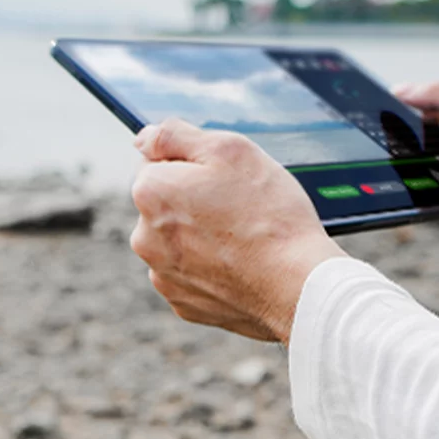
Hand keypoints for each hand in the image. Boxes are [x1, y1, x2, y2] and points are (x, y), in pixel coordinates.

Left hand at [130, 119, 343, 343]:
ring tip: (242, 239)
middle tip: (239, 208)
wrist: (296, 286)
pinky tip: (239, 266)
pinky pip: (191, 275)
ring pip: (177, 242)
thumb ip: (175, 135)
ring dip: (201, 236)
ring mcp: (162, 274)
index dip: (195, 165)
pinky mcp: (182, 302)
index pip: (157, 163)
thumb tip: (142, 138)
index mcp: (149, 193)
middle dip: (194, 200)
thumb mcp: (228, 149)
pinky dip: (210, 269)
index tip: (225, 179)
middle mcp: (144, 237)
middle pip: (166, 205)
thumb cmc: (269, 215)